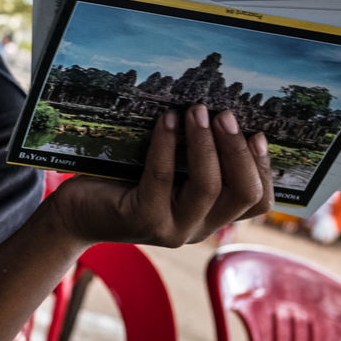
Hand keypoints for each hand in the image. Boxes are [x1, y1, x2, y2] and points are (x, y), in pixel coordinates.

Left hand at [48, 105, 272, 246]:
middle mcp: (198, 229)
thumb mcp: (169, 172)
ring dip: (206, 143)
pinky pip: (163, 177)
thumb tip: (220, 113)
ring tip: (197, 111)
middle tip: (225, 114)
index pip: (257, 201)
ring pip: (208, 187)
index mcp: (211, 217)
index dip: (264, 167)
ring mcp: (172, 229)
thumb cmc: (125, 184)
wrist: (77, 213)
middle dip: (238, 150)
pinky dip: (166, 144)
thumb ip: (195, 158)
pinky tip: (165, 120)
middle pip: (243, 194)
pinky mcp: (144, 220)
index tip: (258, 133)